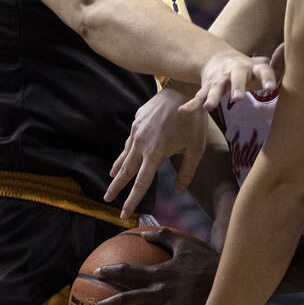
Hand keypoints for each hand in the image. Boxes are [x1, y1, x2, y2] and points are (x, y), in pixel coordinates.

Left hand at [89, 228, 218, 304]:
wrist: (228, 282)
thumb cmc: (206, 262)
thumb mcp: (184, 244)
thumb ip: (164, 237)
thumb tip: (144, 233)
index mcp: (158, 273)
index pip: (128, 271)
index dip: (111, 271)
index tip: (96, 273)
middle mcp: (160, 292)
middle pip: (127, 299)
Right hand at [106, 84, 206, 215]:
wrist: (182, 91)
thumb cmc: (193, 121)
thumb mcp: (196, 149)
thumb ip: (187, 173)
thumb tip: (179, 192)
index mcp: (155, 153)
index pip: (141, 183)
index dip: (132, 200)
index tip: (124, 213)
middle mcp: (141, 143)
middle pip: (125, 171)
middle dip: (116, 187)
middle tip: (107, 199)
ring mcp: (136, 131)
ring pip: (124, 155)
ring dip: (117, 169)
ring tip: (111, 179)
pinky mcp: (136, 121)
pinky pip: (128, 141)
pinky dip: (124, 152)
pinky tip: (123, 157)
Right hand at [179, 51, 276, 113]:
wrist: (219, 60)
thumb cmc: (248, 70)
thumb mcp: (262, 66)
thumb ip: (277, 64)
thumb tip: (287, 47)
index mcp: (251, 67)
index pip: (263, 71)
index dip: (267, 79)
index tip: (271, 89)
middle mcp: (234, 72)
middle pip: (236, 78)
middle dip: (236, 87)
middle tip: (238, 98)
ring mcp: (219, 80)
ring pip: (215, 88)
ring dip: (212, 97)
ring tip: (208, 107)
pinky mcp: (207, 87)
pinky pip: (199, 97)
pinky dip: (192, 104)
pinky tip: (184, 111)